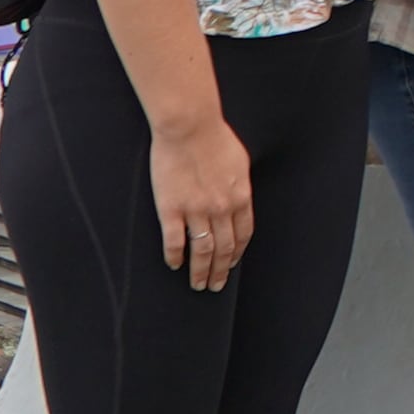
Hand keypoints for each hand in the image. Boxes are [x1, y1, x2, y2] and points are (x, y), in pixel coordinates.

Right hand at [149, 115, 255, 291]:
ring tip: (198, 284)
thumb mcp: (239, 162)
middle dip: (220, 270)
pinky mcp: (171, 209)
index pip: (242, 234)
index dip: (237, 252)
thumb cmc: (214, 138)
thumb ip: (239, 185)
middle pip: (224, 248)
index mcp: (240, 196)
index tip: (232, 263)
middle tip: (215, 285)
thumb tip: (239, 198)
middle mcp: (221, 208)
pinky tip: (175, 265)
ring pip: (202, 250)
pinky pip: (174, 241)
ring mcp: (196, 210)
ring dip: (201, 271)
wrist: (190, 127)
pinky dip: (175, 256)